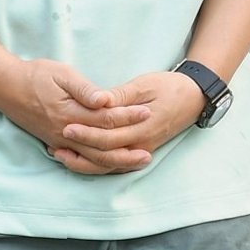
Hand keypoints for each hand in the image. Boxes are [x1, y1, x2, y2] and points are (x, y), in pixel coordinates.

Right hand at [0, 59, 153, 173]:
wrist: (6, 88)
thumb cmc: (36, 76)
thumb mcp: (61, 74)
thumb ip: (84, 89)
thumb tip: (106, 100)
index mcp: (71, 113)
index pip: (107, 119)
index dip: (128, 116)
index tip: (147, 111)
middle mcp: (67, 133)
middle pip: (103, 147)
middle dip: (128, 150)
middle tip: (150, 151)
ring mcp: (61, 141)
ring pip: (93, 159)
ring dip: (117, 162)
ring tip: (137, 161)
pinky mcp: (56, 143)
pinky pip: (81, 161)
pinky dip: (99, 165)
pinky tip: (111, 164)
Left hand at [49, 69, 202, 175]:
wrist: (194, 98)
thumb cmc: (169, 87)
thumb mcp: (144, 85)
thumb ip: (121, 96)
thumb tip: (100, 101)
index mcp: (142, 127)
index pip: (109, 135)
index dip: (87, 132)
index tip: (67, 125)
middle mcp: (141, 144)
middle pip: (106, 153)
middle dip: (80, 148)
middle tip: (55, 141)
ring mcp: (141, 149)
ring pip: (109, 164)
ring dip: (84, 162)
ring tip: (60, 155)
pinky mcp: (139, 150)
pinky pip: (116, 164)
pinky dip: (97, 164)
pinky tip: (79, 159)